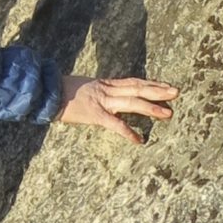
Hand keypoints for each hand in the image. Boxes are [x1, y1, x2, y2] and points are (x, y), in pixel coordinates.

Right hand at [58, 72, 176, 144]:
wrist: (45, 92)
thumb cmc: (59, 91)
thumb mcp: (82, 87)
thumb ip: (96, 92)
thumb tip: (105, 97)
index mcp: (104, 83)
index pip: (133, 81)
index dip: (151, 82)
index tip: (166, 85)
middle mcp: (106, 89)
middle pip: (137, 88)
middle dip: (158, 91)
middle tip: (177, 93)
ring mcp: (101, 101)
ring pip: (131, 102)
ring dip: (151, 108)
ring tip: (168, 114)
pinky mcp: (94, 114)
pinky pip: (115, 124)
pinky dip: (128, 132)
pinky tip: (139, 140)